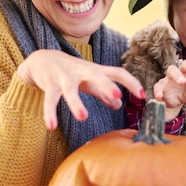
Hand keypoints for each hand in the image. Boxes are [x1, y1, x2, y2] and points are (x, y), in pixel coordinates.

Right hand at [17, 49, 145, 128]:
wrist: (42, 59)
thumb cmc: (71, 72)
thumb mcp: (89, 81)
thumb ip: (103, 92)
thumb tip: (119, 105)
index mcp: (95, 71)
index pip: (117, 73)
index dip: (131, 82)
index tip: (143, 96)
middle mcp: (81, 71)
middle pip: (96, 74)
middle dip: (106, 84)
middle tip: (117, 96)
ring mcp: (64, 76)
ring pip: (70, 89)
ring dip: (76, 102)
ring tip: (83, 117)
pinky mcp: (49, 84)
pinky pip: (49, 99)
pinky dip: (50, 112)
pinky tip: (51, 126)